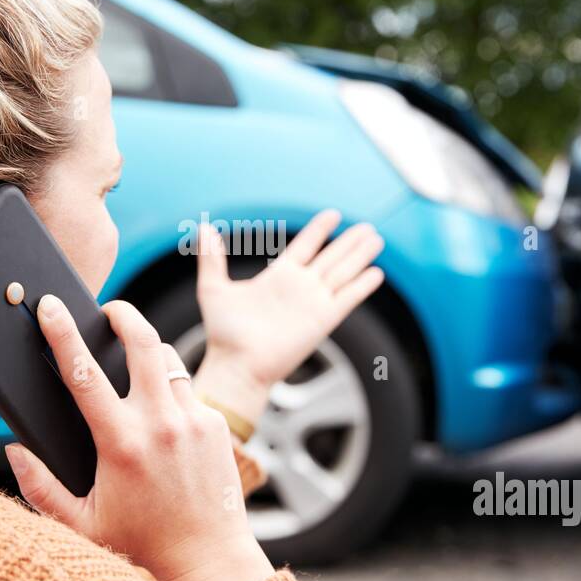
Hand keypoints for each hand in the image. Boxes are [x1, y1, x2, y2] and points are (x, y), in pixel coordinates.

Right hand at [5, 295, 273, 580]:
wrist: (207, 560)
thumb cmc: (140, 544)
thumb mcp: (79, 523)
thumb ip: (39, 486)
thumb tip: (13, 448)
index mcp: (120, 443)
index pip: (83, 372)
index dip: (62, 333)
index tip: (50, 307)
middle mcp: (160, 424)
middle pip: (142, 341)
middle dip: (122, 313)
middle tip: (107, 309)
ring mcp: (193, 421)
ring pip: (168, 360)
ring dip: (148, 352)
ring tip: (133, 361)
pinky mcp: (216, 425)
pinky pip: (188, 389)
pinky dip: (171, 391)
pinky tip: (161, 414)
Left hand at [193, 210, 384, 421]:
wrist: (236, 365)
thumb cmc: (223, 334)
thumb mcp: (213, 289)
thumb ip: (212, 258)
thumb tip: (203, 227)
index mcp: (278, 277)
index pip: (305, 246)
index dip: (319, 230)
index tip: (333, 215)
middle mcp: (299, 288)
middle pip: (331, 257)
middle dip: (349, 242)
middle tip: (367, 227)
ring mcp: (313, 303)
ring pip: (343, 272)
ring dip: (360, 256)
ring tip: (376, 239)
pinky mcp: (322, 321)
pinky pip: (347, 298)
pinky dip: (362, 286)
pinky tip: (376, 273)